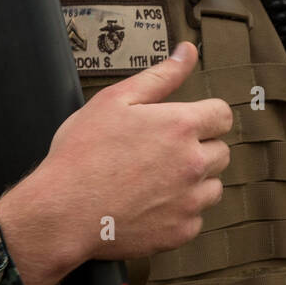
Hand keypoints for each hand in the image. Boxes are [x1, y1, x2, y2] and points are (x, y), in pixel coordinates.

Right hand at [0, 41, 231, 284]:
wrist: (62, 211)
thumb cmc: (83, 153)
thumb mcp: (116, 100)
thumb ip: (160, 76)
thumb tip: (189, 51)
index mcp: (181, 127)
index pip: (223, 115)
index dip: (205, 116)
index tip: (184, 123)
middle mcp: (193, 164)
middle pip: (221, 151)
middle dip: (199, 148)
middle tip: (161, 152)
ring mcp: (189, 201)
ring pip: (213, 186)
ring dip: (195, 181)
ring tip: (156, 180)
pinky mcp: (181, 232)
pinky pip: (196, 218)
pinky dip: (180, 212)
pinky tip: (150, 205)